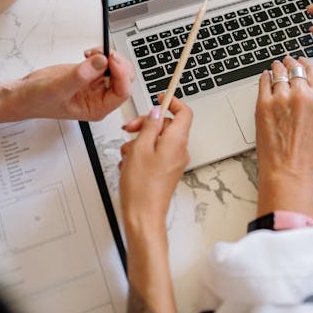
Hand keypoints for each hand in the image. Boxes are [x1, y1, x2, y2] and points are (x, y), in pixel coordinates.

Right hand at [17, 47, 134, 121]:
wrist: (24, 94)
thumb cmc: (38, 101)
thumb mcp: (58, 88)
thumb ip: (81, 76)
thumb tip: (101, 62)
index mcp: (98, 108)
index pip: (122, 92)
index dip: (121, 74)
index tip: (111, 60)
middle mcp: (100, 98)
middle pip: (124, 78)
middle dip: (117, 63)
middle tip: (104, 53)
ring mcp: (95, 85)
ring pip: (117, 68)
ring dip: (109, 56)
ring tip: (93, 53)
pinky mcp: (89, 74)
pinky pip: (105, 62)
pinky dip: (101, 54)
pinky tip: (90, 53)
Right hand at [119, 97, 192, 226]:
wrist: (143, 216)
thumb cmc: (142, 187)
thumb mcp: (140, 148)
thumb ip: (149, 126)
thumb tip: (156, 112)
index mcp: (177, 141)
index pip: (185, 112)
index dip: (173, 102)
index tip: (160, 96)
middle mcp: (179, 150)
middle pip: (167, 125)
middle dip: (147, 124)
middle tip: (130, 129)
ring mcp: (174, 162)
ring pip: (157, 140)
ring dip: (139, 141)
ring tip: (127, 154)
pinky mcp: (166, 171)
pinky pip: (155, 154)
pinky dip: (140, 154)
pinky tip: (129, 164)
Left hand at [255, 56, 312, 217]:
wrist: (286, 169)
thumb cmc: (306, 152)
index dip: (306, 64)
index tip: (302, 62)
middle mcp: (300, 94)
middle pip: (294, 68)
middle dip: (291, 64)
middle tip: (287, 63)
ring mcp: (280, 98)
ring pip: (278, 71)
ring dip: (277, 68)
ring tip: (276, 68)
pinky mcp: (263, 103)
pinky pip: (263, 81)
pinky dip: (265, 77)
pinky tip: (266, 78)